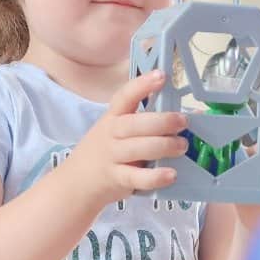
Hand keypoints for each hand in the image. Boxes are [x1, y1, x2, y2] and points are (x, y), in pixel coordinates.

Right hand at [63, 70, 189, 206]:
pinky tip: (171, 174)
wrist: (76, 182)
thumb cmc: (104, 152)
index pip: (125, 97)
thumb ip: (141, 123)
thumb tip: (182, 116)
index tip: (161, 76)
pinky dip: (155, 177)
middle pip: (134, 124)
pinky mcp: (117, 179)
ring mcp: (112, 157)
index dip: (142, 85)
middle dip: (161, 121)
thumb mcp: (114, 131)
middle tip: (182, 121)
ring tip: (182, 146)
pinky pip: (137, 177)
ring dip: (163, 146)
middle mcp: (111, 134)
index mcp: (113, 118)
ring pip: (138, 148)